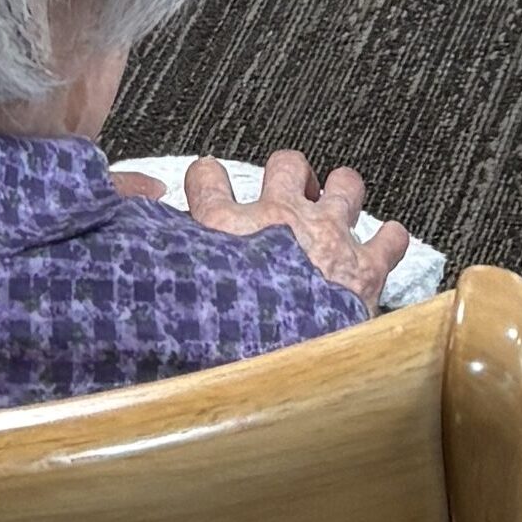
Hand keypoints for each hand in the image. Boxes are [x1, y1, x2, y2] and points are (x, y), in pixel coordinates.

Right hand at [130, 145, 409, 310]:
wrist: (275, 357)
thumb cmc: (223, 336)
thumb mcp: (172, 299)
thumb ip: (160, 275)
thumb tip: (131, 272)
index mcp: (224, 227)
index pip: (207, 178)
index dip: (208, 178)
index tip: (209, 182)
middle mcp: (278, 219)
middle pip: (287, 164)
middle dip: (288, 173)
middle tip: (288, 189)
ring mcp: (327, 235)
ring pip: (344, 184)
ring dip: (342, 190)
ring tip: (338, 197)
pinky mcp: (365, 264)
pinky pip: (390, 236)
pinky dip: (391, 238)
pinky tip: (388, 241)